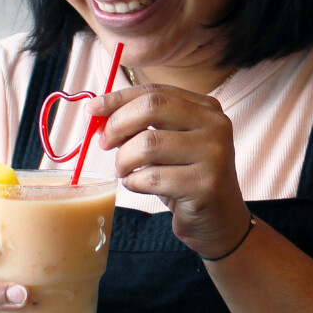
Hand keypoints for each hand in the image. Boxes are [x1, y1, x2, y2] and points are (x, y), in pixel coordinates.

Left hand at [90, 83, 252, 258]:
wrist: (220, 220)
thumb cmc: (185, 177)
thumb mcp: (167, 143)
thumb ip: (141, 124)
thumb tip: (97, 111)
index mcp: (206, 108)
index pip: (155, 92)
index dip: (118, 99)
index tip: (92, 109)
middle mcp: (215, 126)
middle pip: (152, 107)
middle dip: (118, 124)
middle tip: (104, 144)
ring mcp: (214, 155)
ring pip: (147, 144)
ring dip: (124, 160)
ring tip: (126, 172)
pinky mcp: (205, 185)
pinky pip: (152, 178)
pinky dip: (134, 183)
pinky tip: (139, 186)